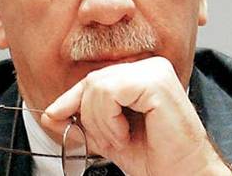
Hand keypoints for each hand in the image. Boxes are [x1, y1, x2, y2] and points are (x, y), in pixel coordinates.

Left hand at [41, 56, 230, 175]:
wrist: (182, 173)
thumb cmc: (154, 156)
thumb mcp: (107, 136)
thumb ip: (81, 122)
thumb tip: (49, 113)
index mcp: (141, 74)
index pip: (95, 78)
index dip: (70, 99)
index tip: (53, 115)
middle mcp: (149, 67)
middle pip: (93, 80)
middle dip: (89, 117)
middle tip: (110, 140)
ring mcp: (155, 70)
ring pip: (97, 85)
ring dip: (101, 122)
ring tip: (121, 138)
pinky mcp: (156, 81)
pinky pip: (110, 92)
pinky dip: (110, 119)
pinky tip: (126, 133)